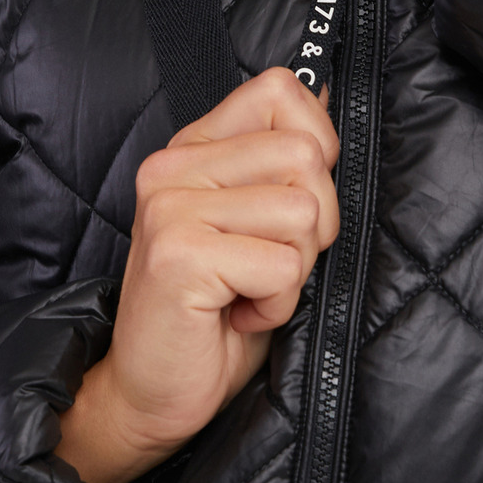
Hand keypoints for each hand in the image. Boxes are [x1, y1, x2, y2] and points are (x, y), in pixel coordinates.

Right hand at [56, 68, 338, 482]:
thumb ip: (282, 162)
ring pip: (302, 212)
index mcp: (193, 148)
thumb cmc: (216, 313)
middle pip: (306, 156)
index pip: (278, 90)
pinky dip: (277, 305)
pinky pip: (281, 267)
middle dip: (314, 226)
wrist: (153, 392)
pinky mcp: (179, 256)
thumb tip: (328, 93)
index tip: (287, 205)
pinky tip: (236, 314)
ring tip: (248, 290)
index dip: (314, 148)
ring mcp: (171, 208)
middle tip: (268, 265)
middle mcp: (173, 167)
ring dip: (294, 271)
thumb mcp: (258, 223)